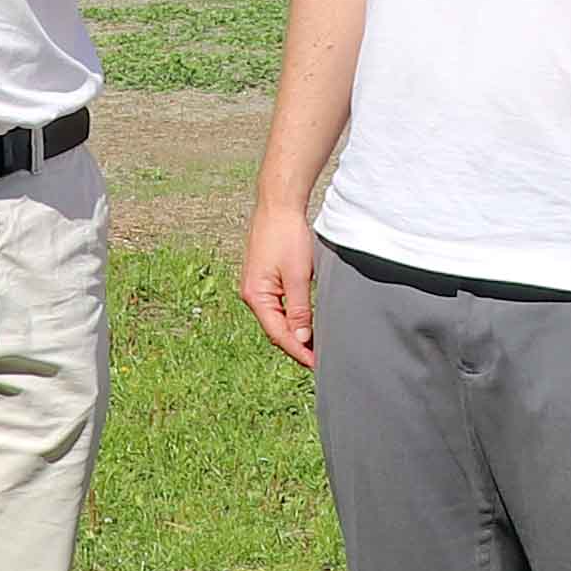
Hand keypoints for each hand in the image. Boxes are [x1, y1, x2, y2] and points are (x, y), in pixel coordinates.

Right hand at [239, 204, 321, 369]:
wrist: (278, 205)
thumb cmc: (286, 236)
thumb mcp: (297, 276)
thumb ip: (299, 311)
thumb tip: (301, 340)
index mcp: (256, 296)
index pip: (278, 334)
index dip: (298, 352)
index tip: (317, 365)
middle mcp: (251, 294)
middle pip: (275, 330)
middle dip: (296, 346)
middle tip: (319, 360)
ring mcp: (256, 286)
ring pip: (276, 319)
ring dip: (294, 333)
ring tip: (314, 346)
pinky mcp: (264, 278)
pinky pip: (277, 306)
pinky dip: (291, 318)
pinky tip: (304, 323)